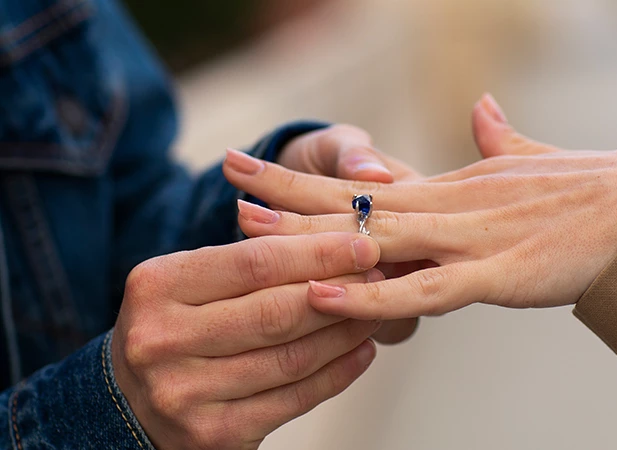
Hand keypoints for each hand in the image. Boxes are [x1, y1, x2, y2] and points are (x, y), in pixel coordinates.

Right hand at [112, 233, 380, 448]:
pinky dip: (337, 373)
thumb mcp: (188, 282)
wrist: (129, 403)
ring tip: (376, 309)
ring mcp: (186, 394)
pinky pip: (294, 398)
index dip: (317, 251)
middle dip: (340, 289)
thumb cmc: (174, 329)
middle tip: (381, 273)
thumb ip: (246, 259)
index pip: (254, 262)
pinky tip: (360, 350)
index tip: (363, 240)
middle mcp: (162, 341)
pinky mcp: (215, 434)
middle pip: (275, 311)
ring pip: (291, 357)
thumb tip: (333, 237)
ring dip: (346, 331)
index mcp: (157, 286)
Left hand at [223, 100, 616, 319]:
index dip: (309, 177)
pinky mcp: (495, 276)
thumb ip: (500, 140)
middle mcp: (450, 206)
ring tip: (248, 225)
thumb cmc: (594, 192)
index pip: (366, 181)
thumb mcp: (533, 164)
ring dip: (309, 236)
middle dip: (287, 192)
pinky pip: (422, 290)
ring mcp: (469, 239)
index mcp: (454, 187)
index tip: (260, 168)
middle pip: (354, 201)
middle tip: (229, 175)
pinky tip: (325, 294)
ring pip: (374, 239)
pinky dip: (371, 294)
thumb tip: (484, 108)